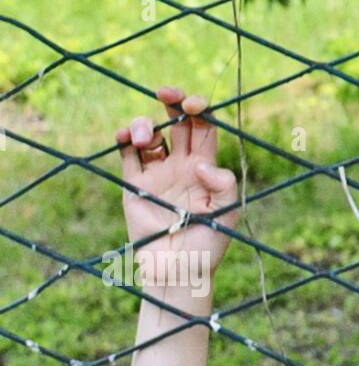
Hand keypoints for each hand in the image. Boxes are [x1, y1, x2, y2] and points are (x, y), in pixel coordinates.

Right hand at [115, 86, 239, 284]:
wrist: (179, 272)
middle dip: (173, 101)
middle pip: (177, 122)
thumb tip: (200, 163)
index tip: (193, 105)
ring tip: (144, 138)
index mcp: (207, 168)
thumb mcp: (228, 214)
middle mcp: (182, 166)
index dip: (200, 110)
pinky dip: (124, 137)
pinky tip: (127, 137)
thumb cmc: (209, 247)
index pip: (204, 128)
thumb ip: (224, 184)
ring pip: (149, 133)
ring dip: (145, 123)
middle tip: (166, 93)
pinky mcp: (134, 184)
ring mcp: (157, 173)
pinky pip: (126, 153)